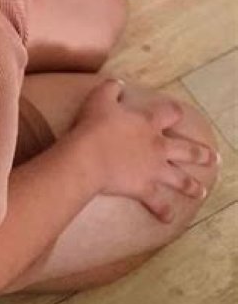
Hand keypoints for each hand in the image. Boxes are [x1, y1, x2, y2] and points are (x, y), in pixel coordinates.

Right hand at [70, 78, 218, 222]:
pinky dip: (164, 212)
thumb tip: (119, 84)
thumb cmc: (94, 125)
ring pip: (180, 179)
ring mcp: (154, 169)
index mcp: (148, 122)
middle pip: (186, 150)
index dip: (174, 111)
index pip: (169, 113)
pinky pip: (158, 203)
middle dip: (201, 154)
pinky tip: (169, 218)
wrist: (89, 156)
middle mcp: (158, 146)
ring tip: (203, 192)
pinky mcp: (145, 188)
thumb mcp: (100, 97)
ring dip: (192, 186)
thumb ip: (112, 89)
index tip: (178, 112)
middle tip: (213, 158)